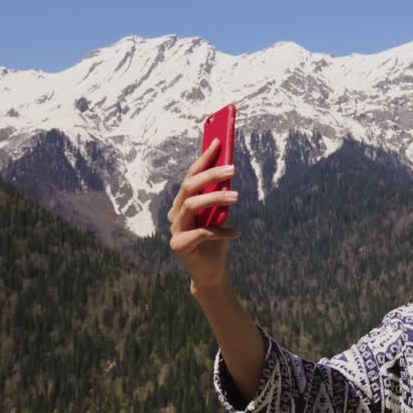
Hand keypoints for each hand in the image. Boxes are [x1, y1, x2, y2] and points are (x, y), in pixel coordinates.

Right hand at [167, 137, 240, 289]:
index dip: (204, 158)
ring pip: (192, 205)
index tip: (218, 141)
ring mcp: (175, 229)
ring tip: (236, 196)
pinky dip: (221, 231)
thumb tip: (229, 172)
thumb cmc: (217, 240)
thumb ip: (220, 197)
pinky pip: (201, 232)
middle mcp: (175, 213)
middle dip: (210, 174)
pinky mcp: (179, 245)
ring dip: (216, 198)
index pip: (191, 175)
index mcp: (183, 202)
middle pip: (189, 187)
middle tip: (232, 169)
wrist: (211, 271)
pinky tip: (236, 233)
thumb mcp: (221, 214)